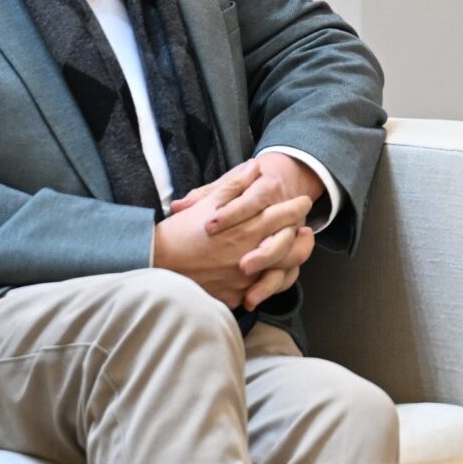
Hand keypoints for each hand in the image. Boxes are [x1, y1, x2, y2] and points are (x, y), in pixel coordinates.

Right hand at [151, 157, 315, 307]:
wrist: (156, 263)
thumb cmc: (181, 231)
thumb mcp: (208, 202)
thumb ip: (235, 184)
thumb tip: (255, 167)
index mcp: (245, 230)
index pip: (283, 216)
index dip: (296, 207)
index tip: (303, 202)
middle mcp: (250, 255)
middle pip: (291, 246)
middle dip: (302, 235)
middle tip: (306, 228)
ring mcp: (245, 279)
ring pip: (283, 271)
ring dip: (294, 258)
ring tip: (296, 249)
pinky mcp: (236, 296)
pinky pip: (264, 290)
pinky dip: (274, 281)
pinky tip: (276, 272)